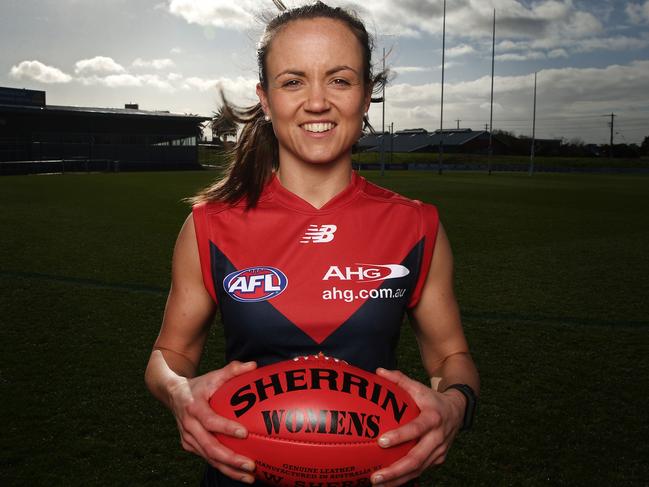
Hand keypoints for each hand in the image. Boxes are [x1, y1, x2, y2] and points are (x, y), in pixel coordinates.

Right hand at [168, 360, 257, 483]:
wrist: (172, 393)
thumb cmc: (200, 384)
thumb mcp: (213, 375)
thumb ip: (233, 370)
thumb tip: (254, 365)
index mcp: (194, 407)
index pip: (210, 420)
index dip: (226, 428)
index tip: (244, 433)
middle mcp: (189, 426)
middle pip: (209, 446)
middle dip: (230, 459)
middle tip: (251, 465)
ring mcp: (188, 438)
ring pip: (209, 458)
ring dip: (229, 469)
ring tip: (250, 476)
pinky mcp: (189, 446)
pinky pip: (207, 458)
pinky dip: (223, 467)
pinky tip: (241, 473)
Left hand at [370, 368, 465, 485]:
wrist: (457, 410)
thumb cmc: (431, 399)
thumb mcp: (418, 387)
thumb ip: (399, 379)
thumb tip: (378, 371)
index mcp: (433, 418)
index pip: (416, 428)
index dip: (401, 436)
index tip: (381, 441)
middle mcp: (438, 437)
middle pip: (417, 458)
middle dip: (395, 470)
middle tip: (375, 477)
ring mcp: (440, 451)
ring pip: (418, 470)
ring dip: (398, 479)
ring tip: (377, 483)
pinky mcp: (439, 460)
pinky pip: (420, 471)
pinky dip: (405, 478)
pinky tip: (388, 483)